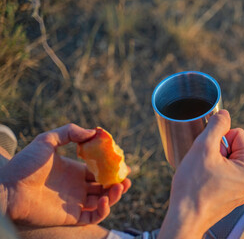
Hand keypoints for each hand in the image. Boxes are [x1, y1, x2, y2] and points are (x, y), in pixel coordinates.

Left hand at [0, 124, 130, 225]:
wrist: (8, 187)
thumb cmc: (25, 164)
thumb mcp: (46, 140)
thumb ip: (69, 132)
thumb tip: (93, 131)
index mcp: (74, 170)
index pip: (99, 170)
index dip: (112, 168)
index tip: (123, 162)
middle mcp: (77, 187)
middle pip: (104, 186)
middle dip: (118, 182)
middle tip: (127, 177)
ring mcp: (76, 202)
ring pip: (103, 201)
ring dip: (116, 195)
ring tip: (121, 186)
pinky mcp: (72, 216)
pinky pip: (94, 216)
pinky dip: (104, 210)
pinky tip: (105, 199)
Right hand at [158, 110, 243, 238]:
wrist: (185, 217)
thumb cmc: (193, 186)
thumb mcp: (204, 147)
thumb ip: (217, 125)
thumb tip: (224, 114)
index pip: (237, 134)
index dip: (219, 139)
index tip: (208, 153)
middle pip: (234, 147)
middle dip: (218, 151)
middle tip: (205, 164)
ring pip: (228, 159)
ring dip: (215, 162)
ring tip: (203, 174)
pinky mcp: (234, 195)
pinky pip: (226, 173)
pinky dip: (215, 173)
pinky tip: (204, 182)